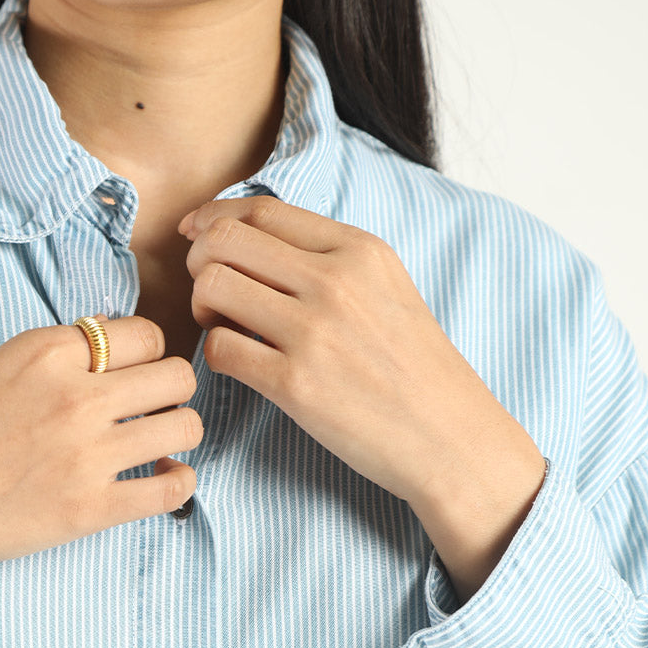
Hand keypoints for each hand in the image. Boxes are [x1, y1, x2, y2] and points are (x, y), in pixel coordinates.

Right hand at [0, 316, 201, 611]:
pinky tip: (163, 480)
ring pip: (185, 426)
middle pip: (176, 375)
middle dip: (172, 390)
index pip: (144, 334)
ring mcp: (86, 454)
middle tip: (154, 408)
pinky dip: (179, 483)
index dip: (147, 353)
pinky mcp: (91, 509)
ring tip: (157, 444)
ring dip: (179, 434)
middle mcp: (73, 395)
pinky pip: (172, 489)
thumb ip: (52, 358)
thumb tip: (108, 346)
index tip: (135, 373)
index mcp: (46, 351)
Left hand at [178, 196, 546, 601]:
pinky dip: (215, 354)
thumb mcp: (387, 289)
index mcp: (359, 250)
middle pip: (225, 240)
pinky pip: (219, 349)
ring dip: (202, 307)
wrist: (450, 437)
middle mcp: (335, 281)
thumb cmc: (416, 369)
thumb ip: (330, 259)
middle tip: (212, 293)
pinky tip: (240, 364)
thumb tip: (255, 241)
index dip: (215, 218)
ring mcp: (314, 332)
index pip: (263, 210)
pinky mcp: (295, 384)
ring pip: (212, 286)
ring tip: (225, 328)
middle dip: (200, 261)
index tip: (197, 235)